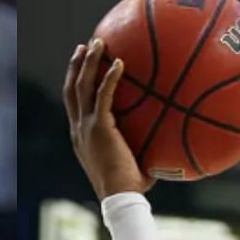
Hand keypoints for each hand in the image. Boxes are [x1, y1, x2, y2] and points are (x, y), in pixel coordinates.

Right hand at [64, 38, 154, 199]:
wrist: (120, 197)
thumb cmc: (131, 186)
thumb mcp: (133, 160)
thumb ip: (142, 144)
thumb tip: (168, 134)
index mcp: (81, 136)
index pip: (73, 104)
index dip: (75, 82)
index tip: (81, 64)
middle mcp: (78, 129)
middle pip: (71, 89)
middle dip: (76, 65)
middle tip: (85, 46)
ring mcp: (85, 127)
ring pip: (81, 86)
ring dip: (89, 62)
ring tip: (98, 42)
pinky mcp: (98, 128)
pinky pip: (103, 95)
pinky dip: (109, 77)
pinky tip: (120, 62)